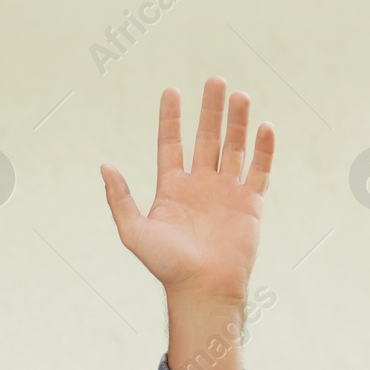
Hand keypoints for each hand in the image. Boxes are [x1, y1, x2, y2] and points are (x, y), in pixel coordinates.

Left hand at [99, 78, 273, 306]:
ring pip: (234, 148)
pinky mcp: (250, 204)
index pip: (171, 144)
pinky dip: (264, 150)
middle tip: (215, 80)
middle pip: (206, 138)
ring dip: (237, 122)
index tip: (172, 90)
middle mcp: (200, 185)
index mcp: (172, 188)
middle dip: (210, 110)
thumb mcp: (133, 231)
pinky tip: (265, 127)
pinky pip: (259, 170)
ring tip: (239, 95)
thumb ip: (120, 198)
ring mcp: (226, 193)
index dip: (171, 118)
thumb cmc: (166, 265)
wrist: (202, 289)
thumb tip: (105, 166)